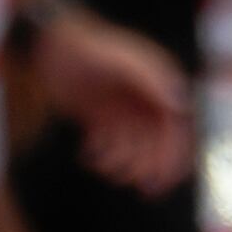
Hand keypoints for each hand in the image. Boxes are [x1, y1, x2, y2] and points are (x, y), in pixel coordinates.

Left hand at [30, 2, 192, 192]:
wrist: (50, 43)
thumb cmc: (88, 47)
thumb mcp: (120, 61)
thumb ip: (150, 79)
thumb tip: (181, 104)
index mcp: (159, 84)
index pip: (177, 127)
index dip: (175, 155)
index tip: (164, 179)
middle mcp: (146, 99)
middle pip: (159, 145)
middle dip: (151, 167)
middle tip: (140, 187)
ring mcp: (124, 110)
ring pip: (135, 150)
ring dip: (122, 163)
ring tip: (101, 161)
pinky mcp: (102, 118)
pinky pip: (111, 147)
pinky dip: (102, 157)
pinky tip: (87, 152)